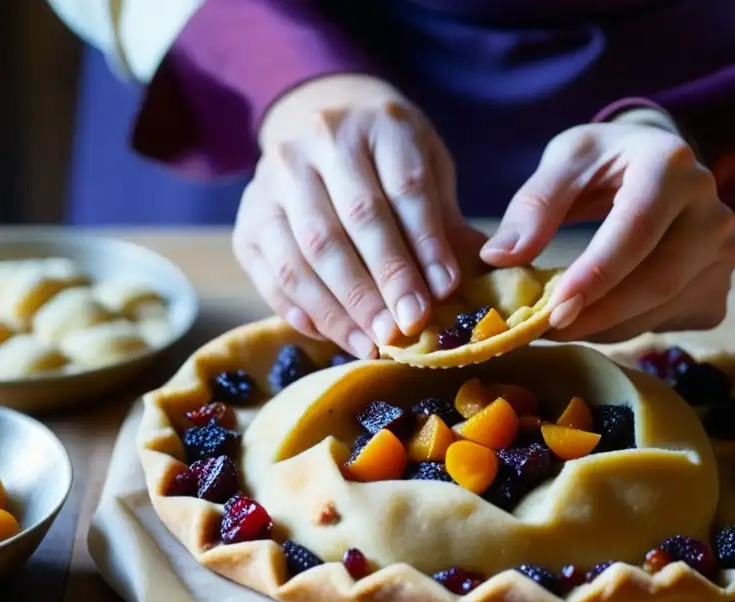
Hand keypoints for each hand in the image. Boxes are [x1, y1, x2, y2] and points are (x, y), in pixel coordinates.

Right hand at [233, 75, 473, 357]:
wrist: (324, 130)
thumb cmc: (390, 162)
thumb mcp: (429, 173)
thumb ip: (448, 225)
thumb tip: (486, 282)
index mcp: (380, 125)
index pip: (405, 187)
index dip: (425, 242)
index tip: (444, 290)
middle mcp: (320, 142)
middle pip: (354, 218)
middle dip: (384, 280)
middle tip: (408, 327)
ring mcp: (274, 178)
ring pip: (307, 250)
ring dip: (343, 306)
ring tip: (375, 343)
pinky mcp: (248, 219)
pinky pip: (272, 274)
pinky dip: (304, 312)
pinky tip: (337, 336)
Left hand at [480, 114, 734, 342]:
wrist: (657, 167)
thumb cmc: (605, 162)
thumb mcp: (565, 162)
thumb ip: (534, 205)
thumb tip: (501, 258)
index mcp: (672, 166)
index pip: (636, 230)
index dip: (595, 275)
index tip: (553, 309)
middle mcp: (713, 211)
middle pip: (658, 280)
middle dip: (597, 314)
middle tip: (544, 329)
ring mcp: (724, 254)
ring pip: (662, 310)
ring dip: (605, 328)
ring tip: (561, 323)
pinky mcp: (719, 289)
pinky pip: (669, 323)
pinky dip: (627, 329)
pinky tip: (599, 316)